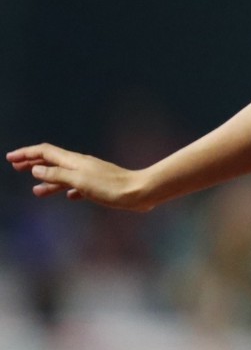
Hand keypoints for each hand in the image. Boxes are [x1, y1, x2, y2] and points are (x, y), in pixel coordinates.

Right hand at [6, 143, 151, 211]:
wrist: (140, 192)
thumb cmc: (111, 187)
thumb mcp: (80, 181)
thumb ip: (57, 174)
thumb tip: (36, 168)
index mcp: (75, 161)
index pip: (46, 152)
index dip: (27, 153)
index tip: (10, 158)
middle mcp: (81, 165)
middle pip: (53, 161)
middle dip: (33, 163)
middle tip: (16, 167)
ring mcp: (91, 175)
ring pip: (64, 175)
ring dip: (48, 180)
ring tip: (35, 191)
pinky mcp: (100, 186)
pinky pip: (78, 186)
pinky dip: (67, 189)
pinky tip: (67, 196)